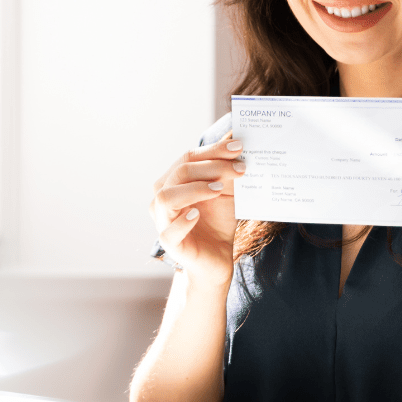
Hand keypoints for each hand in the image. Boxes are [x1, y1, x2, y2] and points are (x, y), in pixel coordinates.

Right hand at [150, 134, 245, 286]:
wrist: (217, 259)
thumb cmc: (217, 222)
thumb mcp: (225, 192)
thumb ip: (225, 171)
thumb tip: (236, 142)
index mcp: (172, 181)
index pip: (188, 158)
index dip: (212, 150)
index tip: (238, 146)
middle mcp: (162, 197)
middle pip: (180, 173)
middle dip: (211, 166)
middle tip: (239, 168)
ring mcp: (163, 220)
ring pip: (167, 197)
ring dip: (195, 189)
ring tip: (219, 189)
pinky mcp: (170, 243)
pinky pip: (169, 231)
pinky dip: (183, 221)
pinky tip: (197, 214)